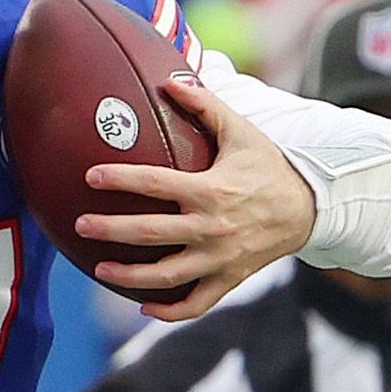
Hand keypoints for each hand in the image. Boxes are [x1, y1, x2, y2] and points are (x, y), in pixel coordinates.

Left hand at [80, 72, 320, 322]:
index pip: (155, 183)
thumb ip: (205, 106)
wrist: (309, 208)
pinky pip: (195, 304)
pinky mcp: (229, 279)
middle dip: (110, 230)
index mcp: (211, 189)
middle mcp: (212, 227)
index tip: (90, 176)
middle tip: (81, 225)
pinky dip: (169, 311)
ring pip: (167, 276)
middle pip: (150, 233)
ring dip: (129, 277)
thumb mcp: (241, 132)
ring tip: (99, 270)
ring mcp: (219, 258)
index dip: (120, 179)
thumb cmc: (268, 167)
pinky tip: (143, 306)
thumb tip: (171, 80)